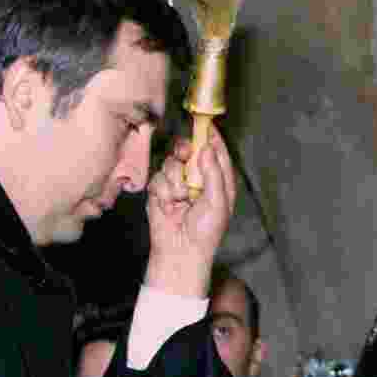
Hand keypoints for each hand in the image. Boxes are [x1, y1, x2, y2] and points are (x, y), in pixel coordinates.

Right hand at [144, 125, 235, 296]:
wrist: (180, 251)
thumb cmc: (205, 232)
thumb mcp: (218, 202)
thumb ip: (213, 173)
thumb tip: (207, 148)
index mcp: (217, 181)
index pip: (216, 152)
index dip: (211, 137)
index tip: (206, 124)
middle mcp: (198, 179)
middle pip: (190, 150)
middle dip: (186, 150)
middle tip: (185, 154)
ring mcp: (177, 184)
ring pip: (171, 162)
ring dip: (175, 179)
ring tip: (180, 199)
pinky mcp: (160, 191)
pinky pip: (158, 178)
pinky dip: (163, 191)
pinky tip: (168, 204)